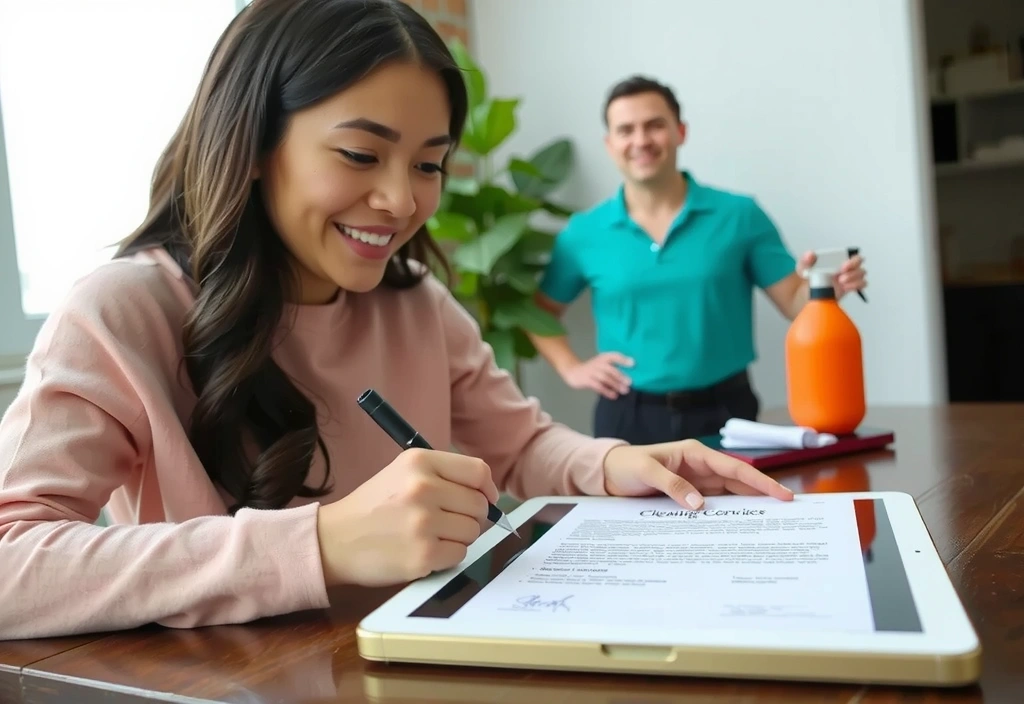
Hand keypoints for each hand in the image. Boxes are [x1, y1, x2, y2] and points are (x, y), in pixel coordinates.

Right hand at [315, 448, 498, 586]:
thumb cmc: (373, 506)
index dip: (487, 488)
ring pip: (472, 531)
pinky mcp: (422, 555)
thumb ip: (444, 475)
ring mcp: (423, 523)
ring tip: (430, 535)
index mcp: (419, 462)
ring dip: (458, 537)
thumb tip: (488, 495)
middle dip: (469, 516)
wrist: (335, 540)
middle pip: (479, 505)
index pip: (478, 471)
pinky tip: (424, 551)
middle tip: (445, 522)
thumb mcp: (403, 473)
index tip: (485, 498)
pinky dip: (446, 556)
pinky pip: (459, 555)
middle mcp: (423, 488)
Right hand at [561, 352, 633, 398]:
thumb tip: (628, 377)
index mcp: (603, 358)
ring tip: (624, 391)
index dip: (623, 359)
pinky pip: (598, 386)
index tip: (633, 364)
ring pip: (605, 378)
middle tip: (629, 383)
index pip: (614, 356)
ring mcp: (591, 371)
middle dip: (620, 376)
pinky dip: (606, 391)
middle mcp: (597, 363)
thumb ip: (613, 368)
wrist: (573, 371)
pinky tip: (613, 395)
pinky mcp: (586, 380)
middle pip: (610, 369)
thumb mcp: (601, 364)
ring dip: (615, 384)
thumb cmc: (592, 369)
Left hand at [602, 440, 793, 508]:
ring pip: (729, 495)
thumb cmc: (626, 465)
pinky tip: (740, 526)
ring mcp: (697, 482)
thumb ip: (672, 485)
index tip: (781, 494)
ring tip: (772, 521)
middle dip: (763, 494)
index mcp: (694, 454)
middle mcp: (700, 467)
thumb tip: (699, 505)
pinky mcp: (689, 495)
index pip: (733, 469)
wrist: (609, 473)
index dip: (759, 481)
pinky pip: (714, 505)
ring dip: (748, 506)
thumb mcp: (645, 472)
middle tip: (789, 510)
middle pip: (738, 482)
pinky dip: (728, 514)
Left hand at [797, 250, 866, 298]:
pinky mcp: (849, 287)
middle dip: (853, 265)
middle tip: (842, 271)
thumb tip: (810, 255)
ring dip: (853, 277)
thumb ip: (805, 260)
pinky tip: (845, 287)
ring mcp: (848, 276)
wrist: (809, 294)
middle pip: (859, 261)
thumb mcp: (803, 268)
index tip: (843, 265)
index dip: (849, 258)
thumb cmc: (809, 278)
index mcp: (836, 258)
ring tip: (841, 281)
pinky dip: (855, 285)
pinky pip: (861, 284)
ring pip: (861, 273)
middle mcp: (844, 266)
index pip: (849, 253)